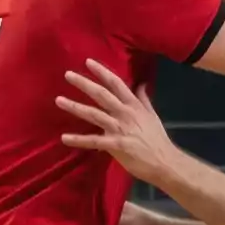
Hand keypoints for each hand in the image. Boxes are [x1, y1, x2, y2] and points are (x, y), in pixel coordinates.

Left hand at [58, 61, 184, 188]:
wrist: (164, 161)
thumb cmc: (157, 140)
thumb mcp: (152, 115)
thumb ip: (143, 99)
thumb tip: (141, 83)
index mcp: (134, 105)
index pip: (116, 84)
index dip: (102, 72)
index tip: (88, 62)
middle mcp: (125, 113)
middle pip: (102, 95)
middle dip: (84, 84)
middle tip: (67, 75)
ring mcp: (120, 129)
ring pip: (94, 114)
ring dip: (75, 107)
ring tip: (59, 100)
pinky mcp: (116, 145)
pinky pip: (94, 141)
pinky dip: (79, 140)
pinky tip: (64, 138)